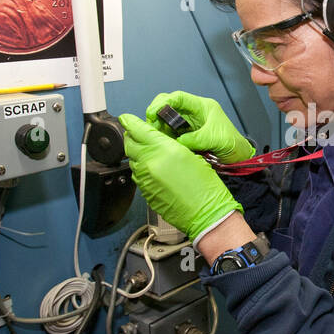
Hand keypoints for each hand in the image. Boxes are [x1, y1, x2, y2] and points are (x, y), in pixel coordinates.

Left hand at [120, 113, 243, 241]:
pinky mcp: (144, 192)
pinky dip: (143, 170)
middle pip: (129, 144)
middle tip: (140, 135)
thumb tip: (156, 139)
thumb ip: (168, 144)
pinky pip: (138, 176)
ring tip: (154, 156)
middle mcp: (150, 163)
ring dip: (138, 154)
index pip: (137, 130)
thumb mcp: (191, 155)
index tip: (127, 119)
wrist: (206, 214)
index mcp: (163, 150)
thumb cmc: (205, 188)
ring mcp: (145, 179)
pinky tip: (157, 171)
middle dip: (132, 137)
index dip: (130, 122)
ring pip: (132, 160)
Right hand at [145, 91, 253, 163]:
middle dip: (157, 113)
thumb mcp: (215, 138)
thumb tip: (178, 141)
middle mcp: (193, 113)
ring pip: (167, 120)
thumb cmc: (232, 143)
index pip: (179, 98)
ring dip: (158, 126)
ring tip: (154, 135)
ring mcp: (188, 124)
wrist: (237, 157)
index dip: (164, 102)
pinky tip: (161, 141)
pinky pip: (170, 133)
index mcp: (202, 107)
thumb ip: (196, 139)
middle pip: (169, 106)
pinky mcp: (186, 136)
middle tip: (151, 125)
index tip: (153, 111)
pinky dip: (164, 136)